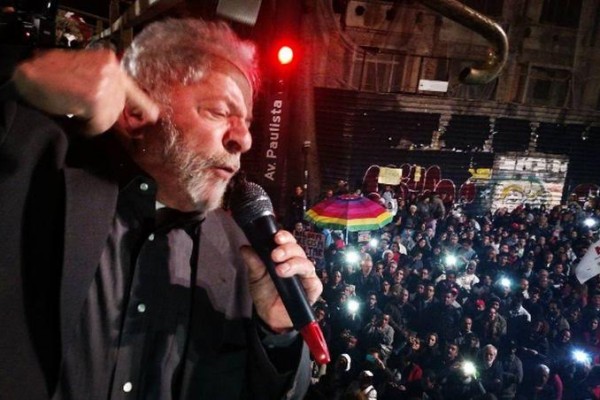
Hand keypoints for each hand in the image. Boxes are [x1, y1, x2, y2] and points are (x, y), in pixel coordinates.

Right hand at [12, 49, 158, 134]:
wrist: (30, 75)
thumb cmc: (51, 75)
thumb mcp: (85, 72)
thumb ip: (105, 84)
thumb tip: (120, 106)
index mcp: (110, 62)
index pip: (133, 88)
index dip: (143, 105)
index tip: (154, 117)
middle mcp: (112, 71)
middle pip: (118, 107)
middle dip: (102, 115)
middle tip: (81, 110)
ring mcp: (105, 84)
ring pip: (109, 119)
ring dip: (92, 121)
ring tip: (74, 111)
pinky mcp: (96, 99)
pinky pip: (98, 125)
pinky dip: (86, 127)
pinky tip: (72, 115)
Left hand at [241, 230, 321, 332]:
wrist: (268, 315)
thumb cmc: (265, 293)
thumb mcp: (255, 276)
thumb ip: (253, 262)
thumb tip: (245, 248)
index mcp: (284, 256)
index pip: (288, 241)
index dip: (284, 236)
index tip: (276, 237)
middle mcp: (296, 263)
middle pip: (298, 250)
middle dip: (287, 249)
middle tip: (275, 255)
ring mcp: (305, 276)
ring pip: (306, 263)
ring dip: (294, 263)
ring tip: (280, 270)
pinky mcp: (312, 289)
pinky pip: (314, 281)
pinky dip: (307, 279)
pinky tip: (296, 280)